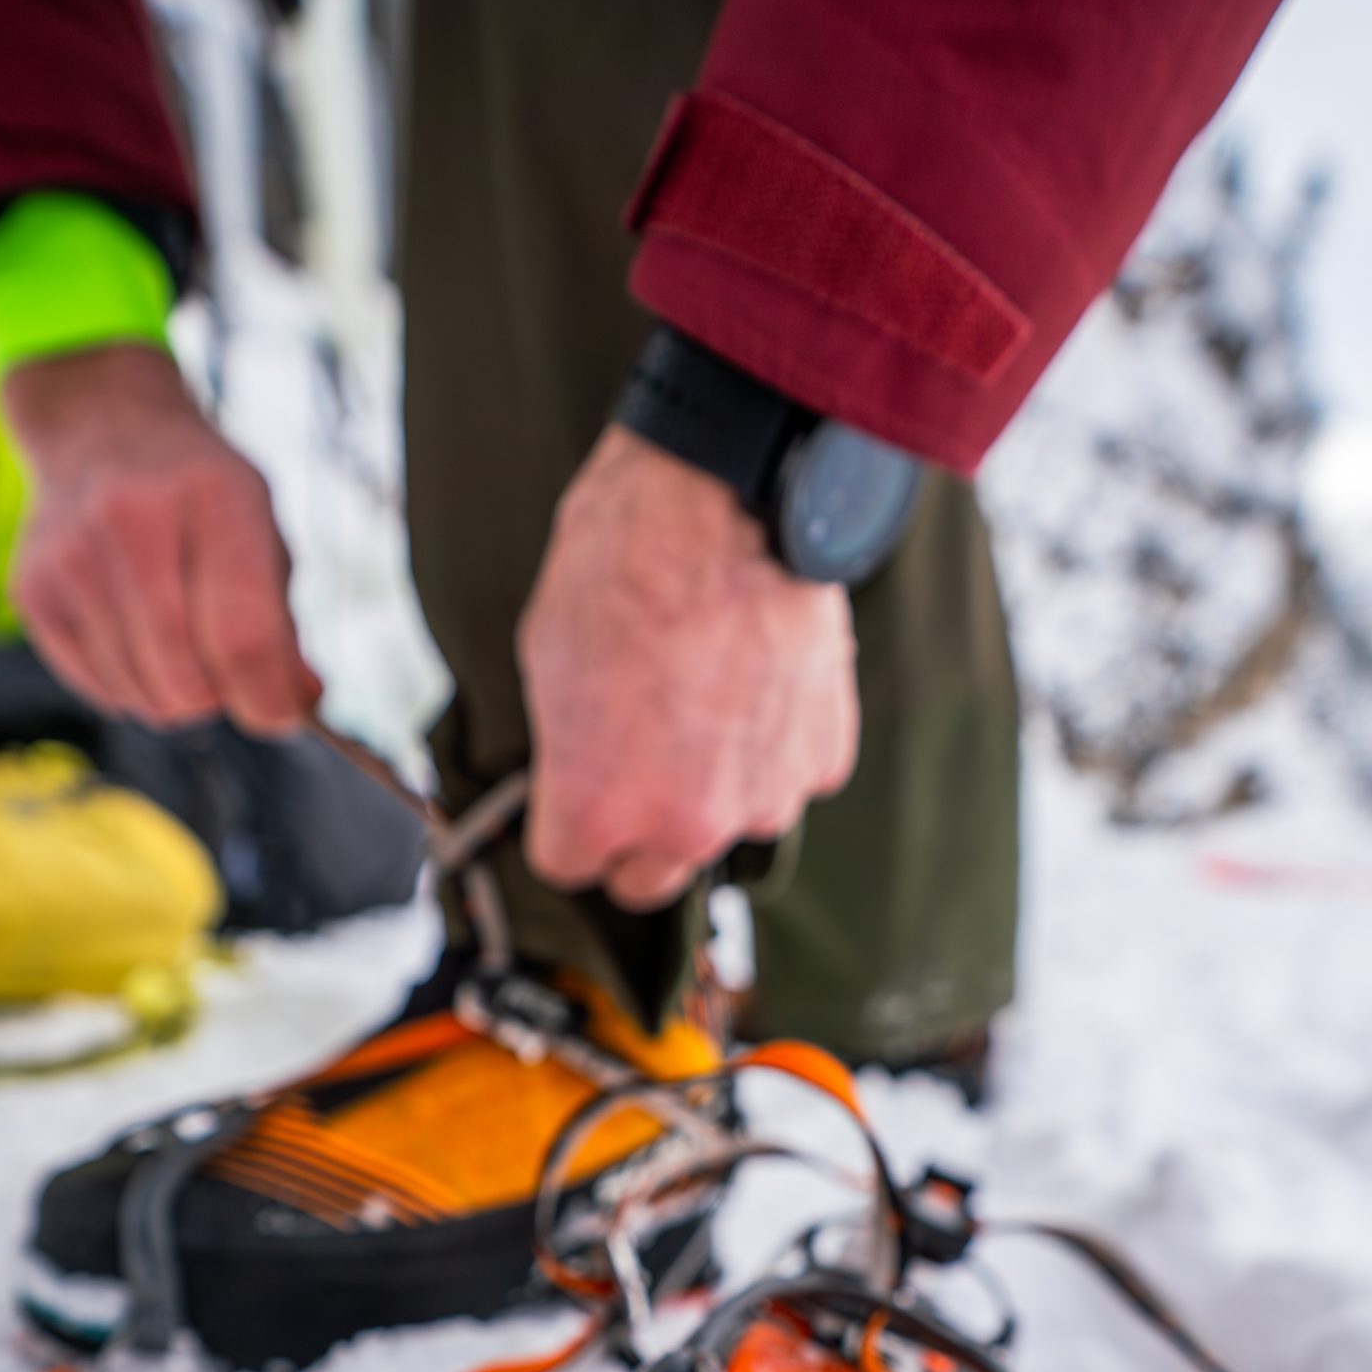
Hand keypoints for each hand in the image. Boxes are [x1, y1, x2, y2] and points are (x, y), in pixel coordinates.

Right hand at [2, 343, 321, 732]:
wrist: (102, 430)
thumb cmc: (201, 501)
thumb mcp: (261, 534)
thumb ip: (283, 624)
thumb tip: (299, 705)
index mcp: (214, 496)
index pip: (245, 638)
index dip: (269, 699)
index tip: (279, 715)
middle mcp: (133, 517)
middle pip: (187, 680)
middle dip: (219, 698)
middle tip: (225, 668)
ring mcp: (72, 555)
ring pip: (142, 695)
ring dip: (174, 694)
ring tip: (178, 640)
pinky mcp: (33, 591)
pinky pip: (100, 688)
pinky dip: (131, 686)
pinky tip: (135, 634)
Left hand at [517, 424, 858, 908]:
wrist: (725, 494)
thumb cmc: (622, 561)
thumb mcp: (548, 661)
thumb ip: (569, 750)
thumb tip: (583, 769)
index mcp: (598, 811)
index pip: (570, 865)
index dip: (567, 818)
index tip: (576, 782)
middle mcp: (684, 826)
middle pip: (649, 876)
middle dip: (639, 830)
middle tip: (642, 755)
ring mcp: (764, 798)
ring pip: (726, 824)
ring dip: (716, 782)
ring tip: (709, 691)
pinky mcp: (823, 758)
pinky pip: (787, 775)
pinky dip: (774, 742)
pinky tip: (759, 675)